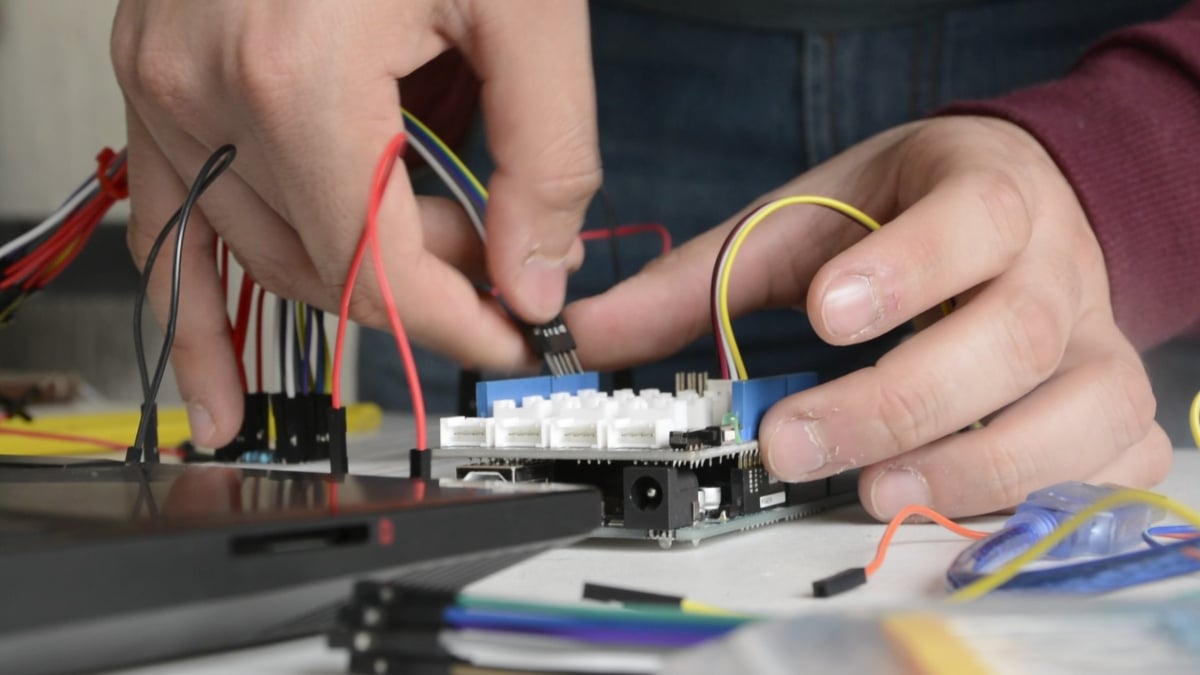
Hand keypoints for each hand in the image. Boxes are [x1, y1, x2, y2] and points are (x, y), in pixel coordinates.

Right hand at [110, 0, 599, 445]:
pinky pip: (162, 222)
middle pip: (321, 261)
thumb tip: (534, 277)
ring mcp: (158, 81)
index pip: (377, 267)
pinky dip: (195, 304)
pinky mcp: (148, 76)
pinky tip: (217, 391)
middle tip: (496, 253)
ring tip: (419, 252)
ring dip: (345, 272)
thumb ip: (546, 155)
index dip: (457, 321)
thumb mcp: (530, 7)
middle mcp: (203, 85)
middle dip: (421, 283)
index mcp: (297, 72)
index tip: (513, 338)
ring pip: (254, 250)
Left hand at [566, 117, 1169, 518]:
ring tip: (877, 490)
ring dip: (977, 465)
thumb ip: (702, 279)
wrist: (1012, 197)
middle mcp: (1053, 266)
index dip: (905, 270)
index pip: (969, 221)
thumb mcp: (802, 220)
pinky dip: (1049, 492)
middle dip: (897, 401)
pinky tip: (966, 502)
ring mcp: (1091, 339)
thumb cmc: (902, 209)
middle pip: (1009, 337)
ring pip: (1078, 410)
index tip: (824, 314)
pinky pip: (1114, 458)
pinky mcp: (1108, 398)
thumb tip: (589, 335)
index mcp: (983, 193)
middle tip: (798, 442)